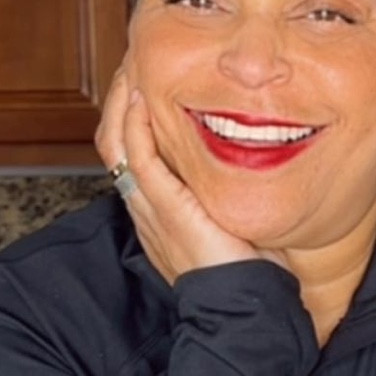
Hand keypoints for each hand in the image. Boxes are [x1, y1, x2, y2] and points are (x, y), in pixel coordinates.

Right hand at [95, 65, 276, 285]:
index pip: (131, 155)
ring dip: (120, 103)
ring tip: (130, 69)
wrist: (245, 309)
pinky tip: (139, 98)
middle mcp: (147, 209)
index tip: (145, 86)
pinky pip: (138, 159)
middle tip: (131, 67)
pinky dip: (135, 126)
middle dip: (118, 102)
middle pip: (114, 144)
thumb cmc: (249, 273)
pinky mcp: (166, 210)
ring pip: (117, 146)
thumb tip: (261, 162)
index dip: (132, 119)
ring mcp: (152, 209)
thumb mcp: (233, 221)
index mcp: (159, 213)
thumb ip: (232, 194)